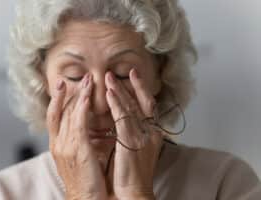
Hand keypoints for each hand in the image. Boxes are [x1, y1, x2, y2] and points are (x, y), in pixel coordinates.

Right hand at [46, 74, 107, 199]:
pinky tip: (87, 96)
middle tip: (72, 77)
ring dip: (77, 94)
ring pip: (68, 113)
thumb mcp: (77, 158)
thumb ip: (77, 140)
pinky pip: (79, 123)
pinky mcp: (78, 149)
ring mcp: (66, 145)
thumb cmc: (85, 180)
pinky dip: (81, 108)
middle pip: (58, 111)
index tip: (63, 85)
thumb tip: (83, 126)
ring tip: (86, 80)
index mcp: (57, 145)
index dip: (57, 99)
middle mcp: (58, 143)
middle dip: (64, 92)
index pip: (54, 116)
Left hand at [105, 69, 163, 199]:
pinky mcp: (131, 142)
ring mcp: (142, 136)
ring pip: (132, 107)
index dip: (142, 89)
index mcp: (153, 134)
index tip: (134, 76)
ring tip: (109, 78)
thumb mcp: (138, 149)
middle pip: (142, 102)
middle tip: (121, 71)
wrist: (135, 193)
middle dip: (131, 85)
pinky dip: (116, 104)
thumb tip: (125, 120)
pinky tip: (109, 94)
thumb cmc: (134, 174)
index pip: (149, 106)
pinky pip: (123, 118)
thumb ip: (135, 133)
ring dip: (120, 91)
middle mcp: (151, 132)